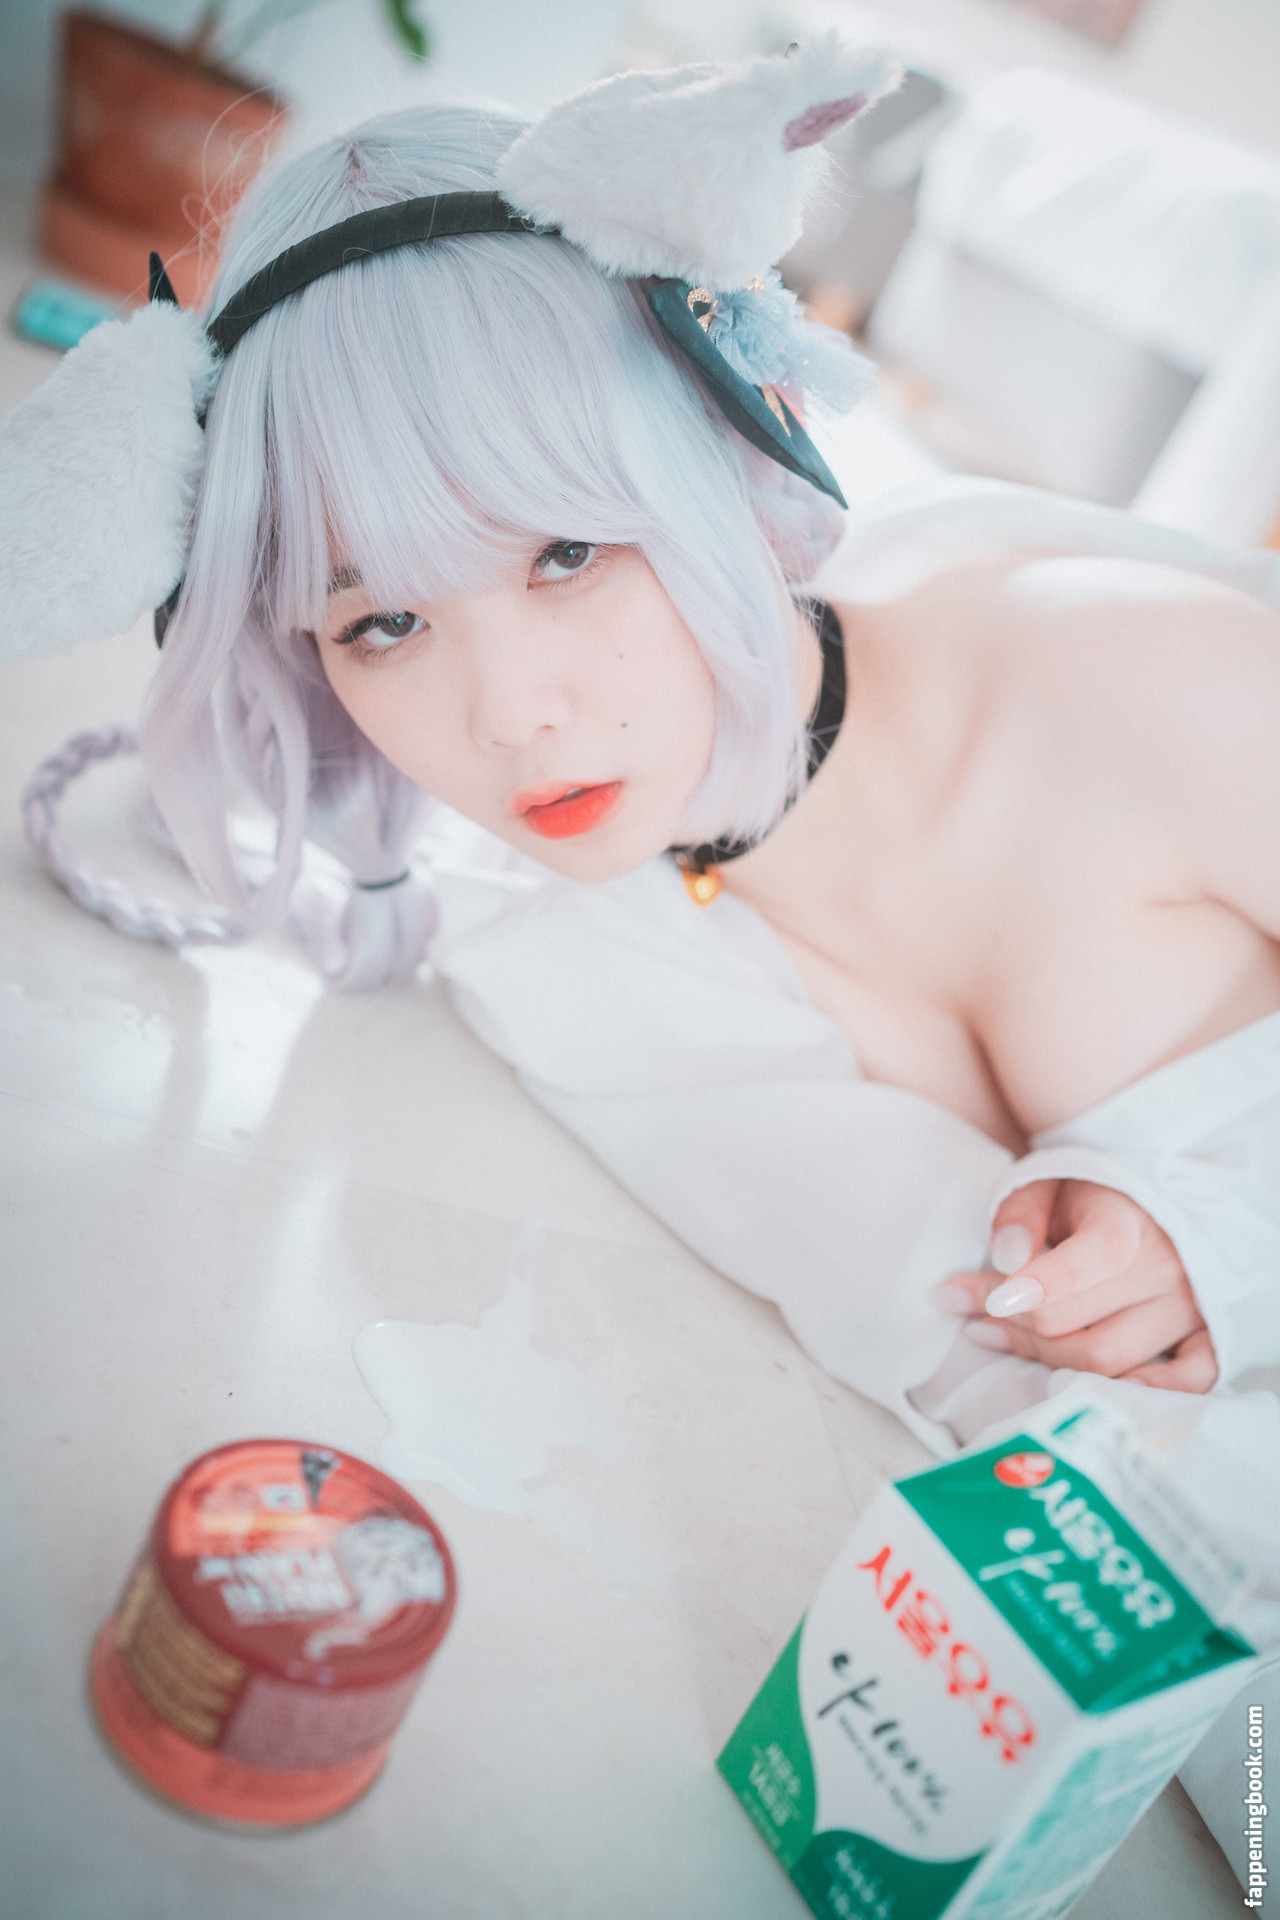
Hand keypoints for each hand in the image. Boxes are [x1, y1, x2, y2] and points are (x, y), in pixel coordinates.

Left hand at [938, 1179, 1217, 1391]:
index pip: (1098, 1257)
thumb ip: (1019, 1213)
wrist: (1145, 1202)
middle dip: (1014, 1321)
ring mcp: (1190, 1309)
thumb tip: (1005, 1257)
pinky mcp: (1204, 1336)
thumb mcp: (1045, 1182)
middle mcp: (1169, 1268)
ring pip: (1108, 1360)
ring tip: (995, 1331)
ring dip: (1042, 1355)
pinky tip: (1088, 1386)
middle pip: (1081, 1324)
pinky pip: (1189, 1380)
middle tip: (970, 1307)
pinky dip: (1142, 1391)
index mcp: (1131, 1220)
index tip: (993, 1297)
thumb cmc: (1086, 1193)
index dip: (1042, 1284)